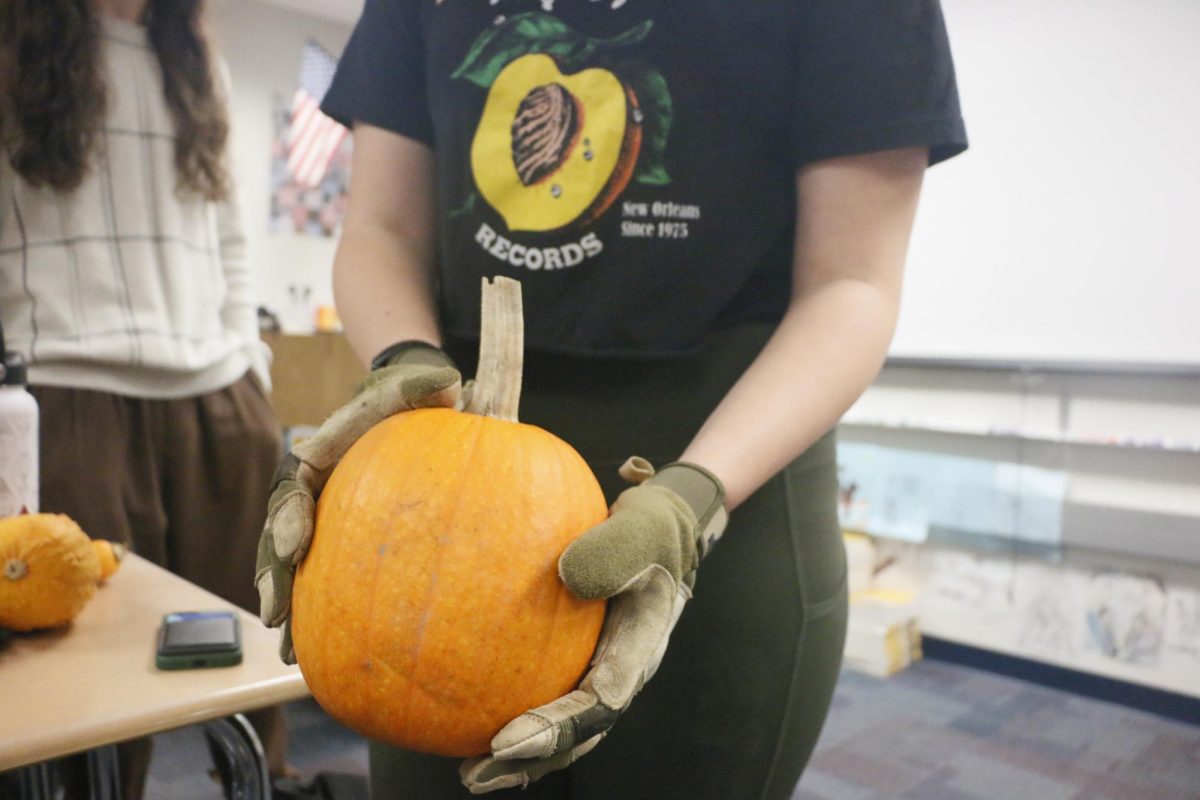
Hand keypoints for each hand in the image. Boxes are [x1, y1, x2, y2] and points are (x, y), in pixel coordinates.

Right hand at [255, 341, 460, 662]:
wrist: (421, 411)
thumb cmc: (413, 398)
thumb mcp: (417, 386)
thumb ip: (425, 386)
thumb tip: (447, 386)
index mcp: (320, 457)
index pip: (295, 489)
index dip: (290, 517)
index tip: (295, 544)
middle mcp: (315, 494)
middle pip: (282, 538)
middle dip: (274, 577)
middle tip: (275, 613)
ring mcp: (327, 522)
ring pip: (295, 570)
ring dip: (290, 608)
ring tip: (289, 651)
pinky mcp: (346, 547)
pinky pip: (328, 585)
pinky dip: (320, 620)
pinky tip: (320, 656)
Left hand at [460, 458, 726, 793]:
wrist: (659, 534)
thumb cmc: (649, 529)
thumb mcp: (640, 528)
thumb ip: (612, 549)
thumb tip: (565, 575)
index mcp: (640, 648)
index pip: (600, 702)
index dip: (557, 728)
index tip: (508, 740)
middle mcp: (622, 673)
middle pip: (579, 734)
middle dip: (532, 759)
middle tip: (479, 772)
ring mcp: (601, 674)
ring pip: (564, 731)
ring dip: (520, 758)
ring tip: (470, 775)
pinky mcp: (578, 665)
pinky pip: (545, 698)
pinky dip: (511, 718)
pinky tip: (464, 725)